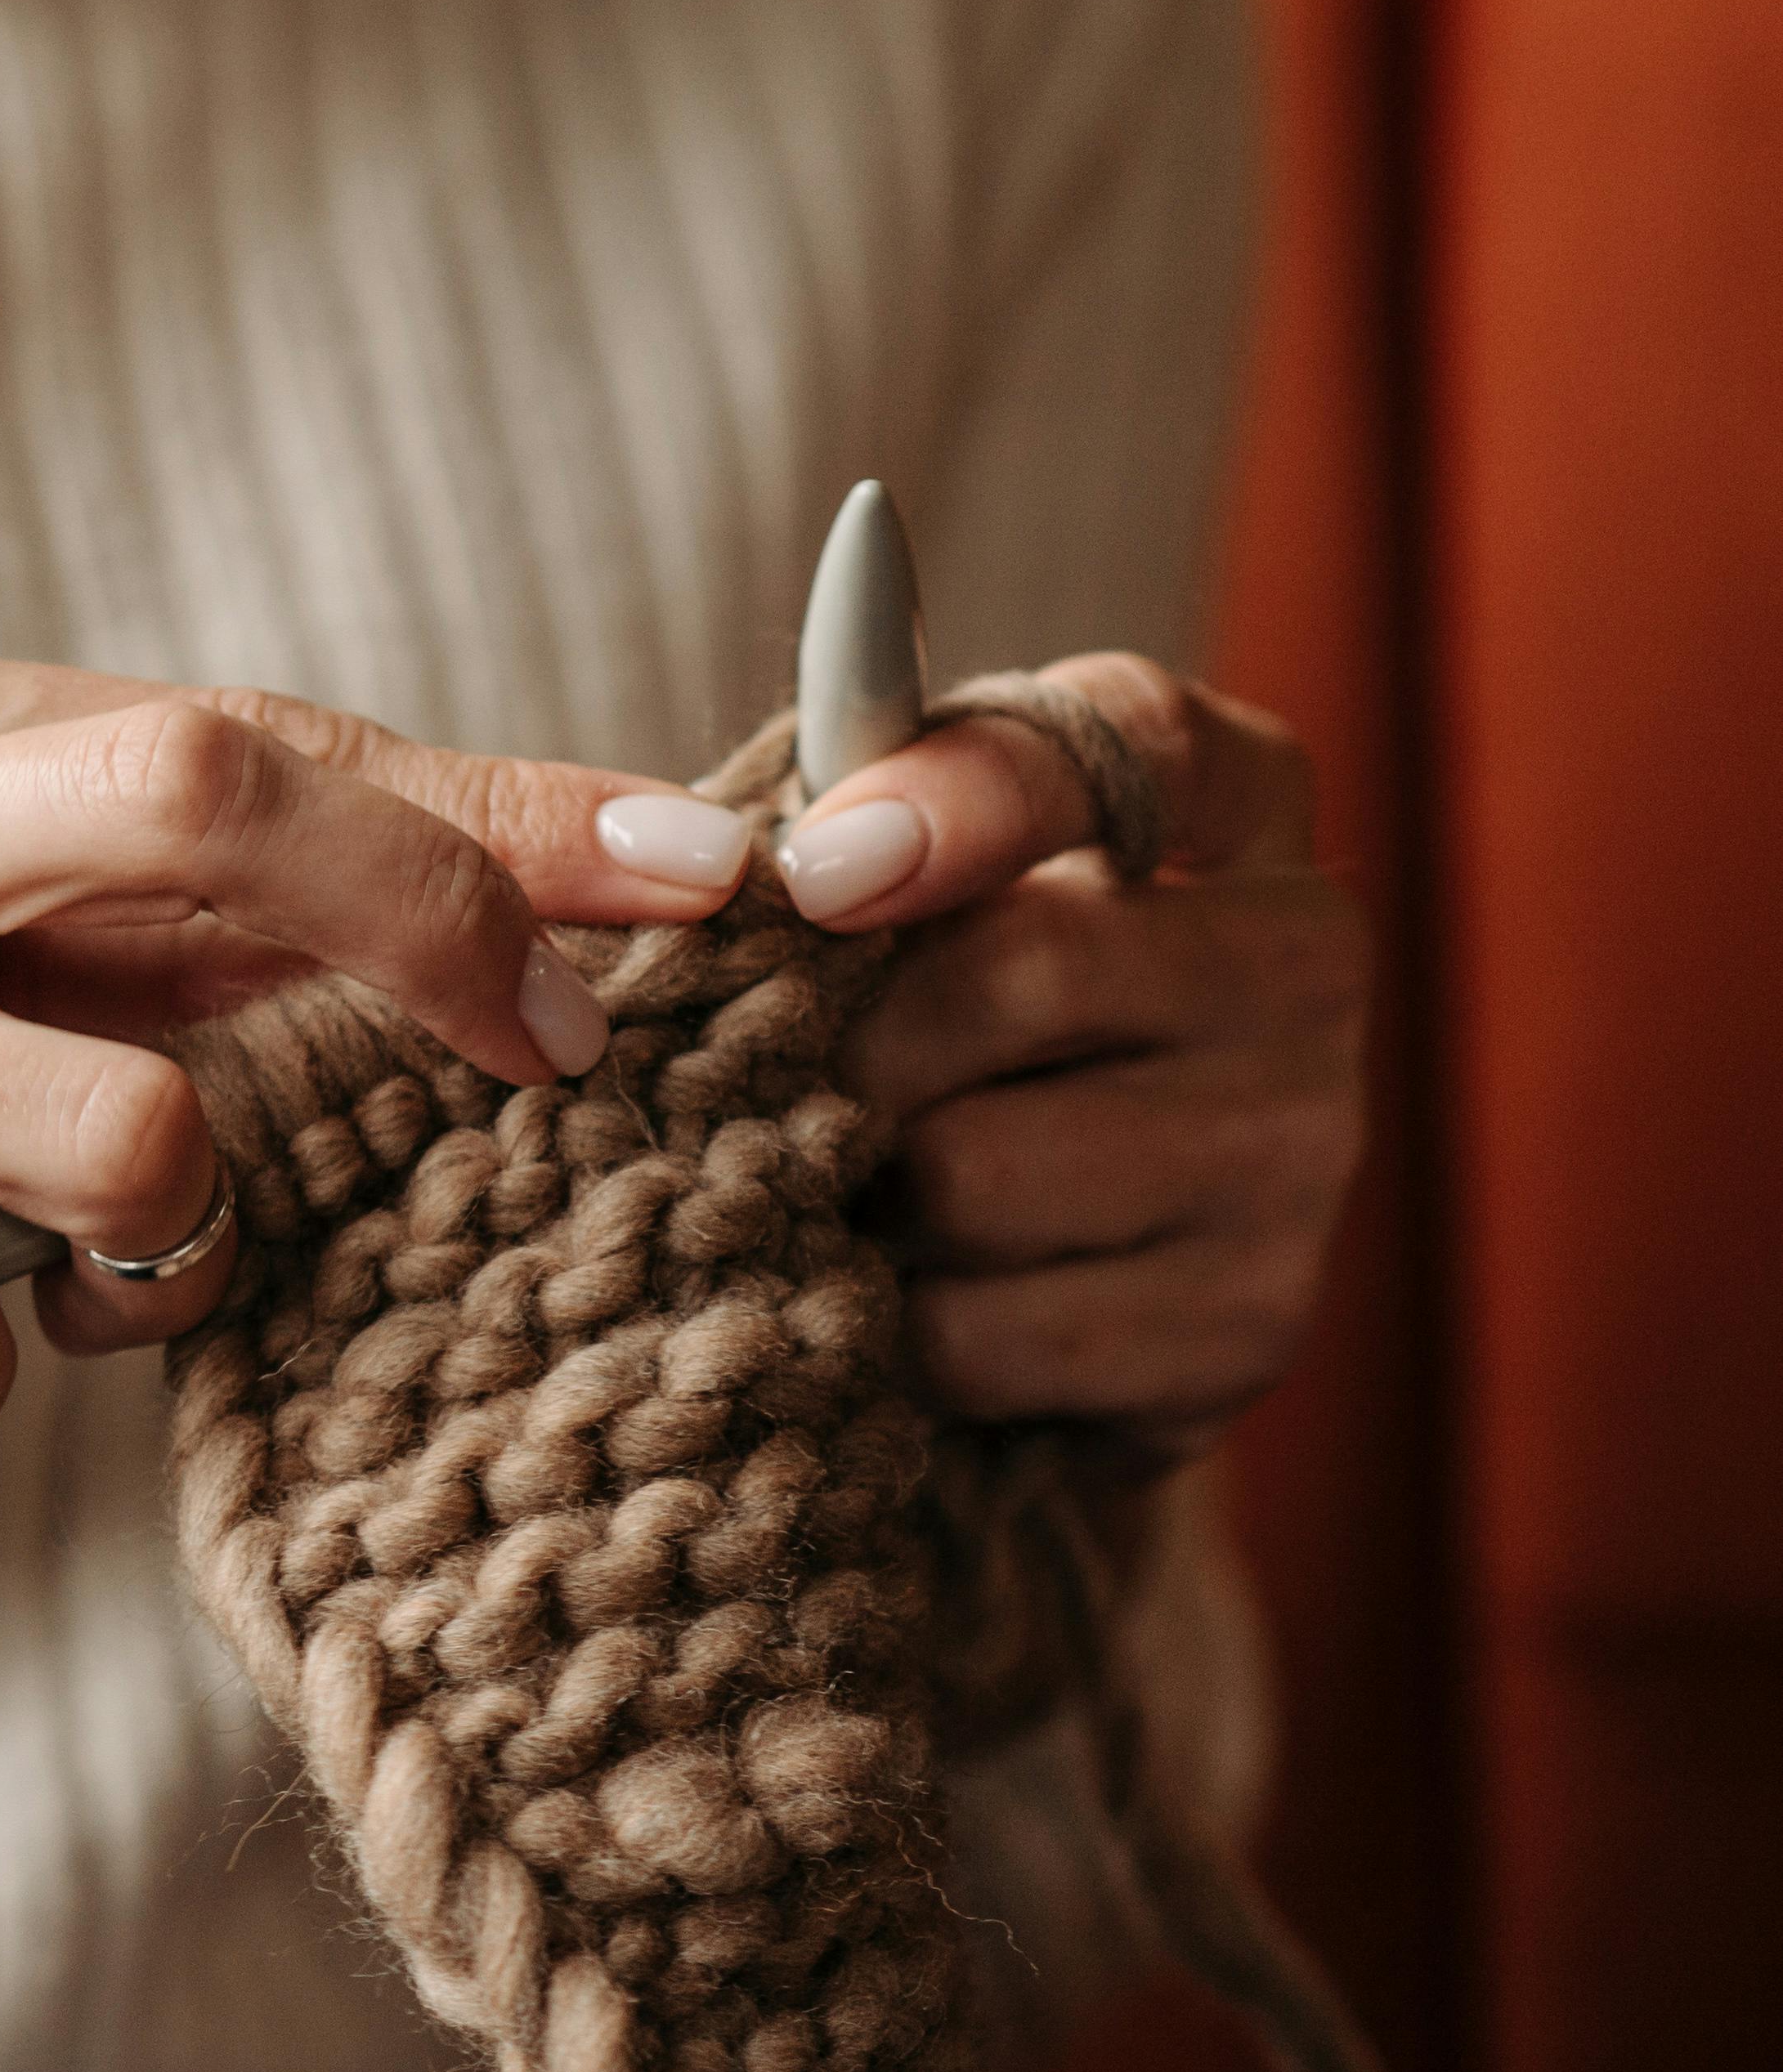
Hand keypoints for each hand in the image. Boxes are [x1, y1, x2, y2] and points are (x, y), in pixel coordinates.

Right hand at [0, 614, 747, 1638]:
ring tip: (48, 1289)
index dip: (491, 801)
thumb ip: (93, 904)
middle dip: (439, 922)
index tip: (696, 873)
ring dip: (155, 1258)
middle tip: (541, 1058)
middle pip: (212, 804)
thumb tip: (456, 908)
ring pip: (124, 1131)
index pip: (232, 722)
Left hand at [771, 652, 1368, 1466]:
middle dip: (853, 1042)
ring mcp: (1302, 1150)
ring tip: (842, 1190)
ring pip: (976, 1171)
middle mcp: (1308, 958)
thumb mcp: (915, 876)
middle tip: (764, 1083)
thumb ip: (862, 815)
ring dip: (857, 1195)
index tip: (819, 869)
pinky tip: (889, 1297)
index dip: (967, 797)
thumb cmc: (947, 1017)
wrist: (1045, 1263)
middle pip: (1028, 970)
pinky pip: (984, 1331)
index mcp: (1239, 800)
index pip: (1130, 741)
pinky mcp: (1246, 1328)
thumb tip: (797, 863)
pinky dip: (892, 1328)